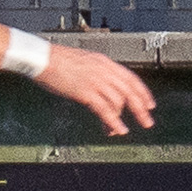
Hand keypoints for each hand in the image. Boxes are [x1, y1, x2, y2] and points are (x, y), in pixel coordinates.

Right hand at [34, 45, 156, 136]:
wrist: (42, 59)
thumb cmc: (55, 61)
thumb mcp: (82, 62)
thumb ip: (94, 72)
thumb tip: (98, 85)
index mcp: (105, 63)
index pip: (132, 78)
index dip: (143, 93)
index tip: (149, 104)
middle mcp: (105, 71)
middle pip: (130, 92)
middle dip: (140, 109)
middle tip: (147, 122)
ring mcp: (96, 82)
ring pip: (119, 102)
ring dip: (121, 119)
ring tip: (119, 131)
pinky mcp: (86, 93)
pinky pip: (105, 110)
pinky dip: (113, 122)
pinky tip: (117, 130)